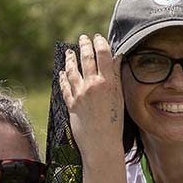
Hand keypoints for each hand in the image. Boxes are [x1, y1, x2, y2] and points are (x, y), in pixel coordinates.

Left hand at [58, 34, 125, 162]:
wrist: (101, 144)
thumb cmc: (115, 123)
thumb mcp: (120, 98)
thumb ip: (116, 77)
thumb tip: (117, 58)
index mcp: (108, 83)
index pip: (103, 55)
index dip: (99, 43)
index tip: (97, 37)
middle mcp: (92, 85)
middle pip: (86, 58)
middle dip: (84, 45)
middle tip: (82, 38)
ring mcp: (79, 94)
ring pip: (72, 70)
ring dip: (70, 59)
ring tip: (69, 52)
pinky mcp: (71, 103)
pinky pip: (64, 86)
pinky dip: (63, 77)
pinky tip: (62, 73)